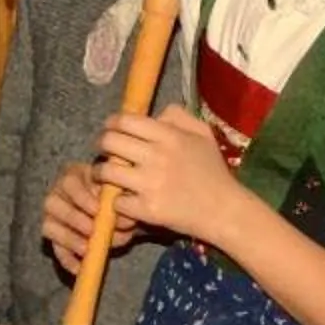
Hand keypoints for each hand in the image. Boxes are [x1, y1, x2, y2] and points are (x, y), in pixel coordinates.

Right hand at [40, 158, 130, 272]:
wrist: (124, 210)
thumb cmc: (121, 196)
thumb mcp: (124, 193)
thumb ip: (123, 201)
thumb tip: (122, 219)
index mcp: (74, 175)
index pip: (69, 182)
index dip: (82, 197)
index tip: (98, 210)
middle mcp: (58, 192)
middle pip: (52, 203)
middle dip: (74, 219)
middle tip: (92, 231)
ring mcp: (53, 215)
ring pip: (50, 226)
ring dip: (69, 239)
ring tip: (88, 249)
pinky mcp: (55, 237)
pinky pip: (55, 249)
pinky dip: (67, 260)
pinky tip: (80, 268)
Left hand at [90, 105, 241, 245]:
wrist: (224, 210)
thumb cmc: (213, 171)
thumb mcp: (203, 134)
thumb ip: (178, 116)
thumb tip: (153, 114)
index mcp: (169, 136)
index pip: (125, 120)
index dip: (112, 123)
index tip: (110, 129)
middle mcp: (157, 156)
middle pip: (110, 142)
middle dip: (101, 145)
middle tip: (104, 151)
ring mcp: (151, 184)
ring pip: (106, 171)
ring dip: (100, 173)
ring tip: (103, 176)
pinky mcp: (148, 209)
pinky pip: (116, 201)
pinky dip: (116, 201)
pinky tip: (123, 200)